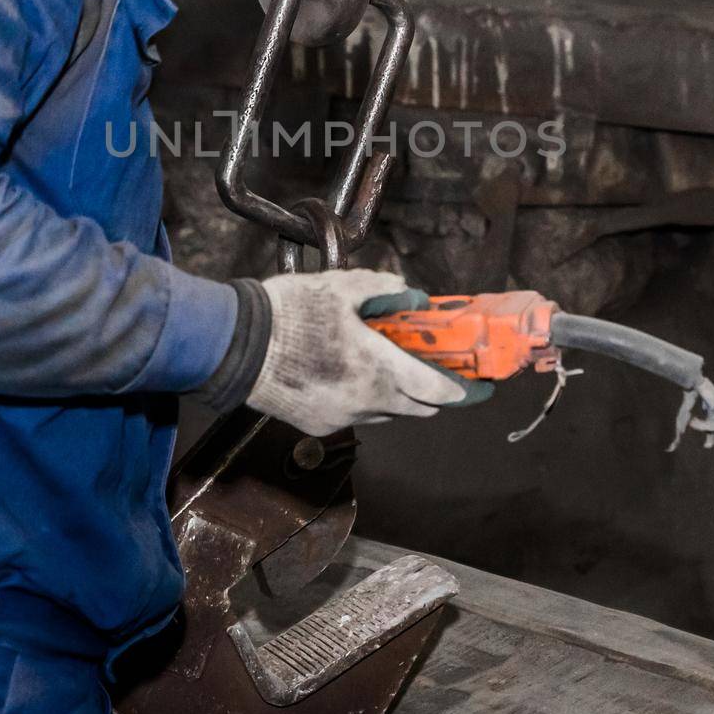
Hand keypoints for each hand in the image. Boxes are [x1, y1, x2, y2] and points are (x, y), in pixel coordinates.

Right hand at [246, 269, 464, 436]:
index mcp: (377, 369)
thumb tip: (409, 295)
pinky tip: (350, 375)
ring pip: (387, 413)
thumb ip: (383, 290)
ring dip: (397, 395)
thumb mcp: (341, 287)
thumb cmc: (288, 314)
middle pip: (418, 408)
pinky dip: (364, 399)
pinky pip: (356, 416)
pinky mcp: (319, 426)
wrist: (235, 346)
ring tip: (389, 366)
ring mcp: (341, 418)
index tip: (478, 386)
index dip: (463, 391)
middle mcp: (365, 402)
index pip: (436, 391)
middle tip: (441, 374)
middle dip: (434, 393)